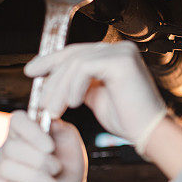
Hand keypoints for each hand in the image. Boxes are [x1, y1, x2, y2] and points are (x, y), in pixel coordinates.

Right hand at [0, 111, 93, 181]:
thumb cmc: (68, 167)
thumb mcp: (70, 142)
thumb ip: (60, 127)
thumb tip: (47, 119)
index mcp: (25, 133)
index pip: (17, 120)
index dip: (32, 132)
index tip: (50, 147)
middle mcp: (8, 147)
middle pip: (12, 148)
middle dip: (41, 162)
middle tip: (56, 170)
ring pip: (6, 168)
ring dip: (34, 179)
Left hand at [24, 41, 167, 154]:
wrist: (149, 133)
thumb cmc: (128, 121)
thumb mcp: (96, 98)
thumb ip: (80, 85)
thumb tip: (55, 81)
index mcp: (114, 55)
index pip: (75, 52)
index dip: (51, 60)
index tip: (31, 72)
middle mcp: (119, 48)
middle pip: (72, 55)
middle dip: (52, 79)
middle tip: (41, 102)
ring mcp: (122, 51)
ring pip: (75, 63)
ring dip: (59, 89)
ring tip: (55, 111)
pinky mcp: (121, 60)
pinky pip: (84, 68)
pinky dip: (74, 87)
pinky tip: (75, 104)